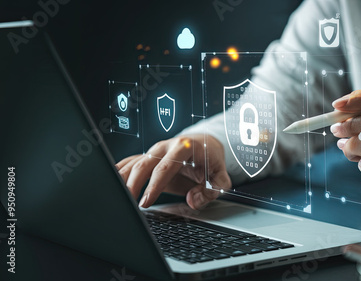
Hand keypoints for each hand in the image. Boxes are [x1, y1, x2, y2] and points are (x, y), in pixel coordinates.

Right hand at [116, 134, 230, 209]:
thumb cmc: (211, 160)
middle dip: (134, 184)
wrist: (205, 143)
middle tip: (128, 204)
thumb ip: (211, 190)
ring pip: (134, 163)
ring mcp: (154, 150)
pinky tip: (110, 183)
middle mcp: (166, 146)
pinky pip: (130, 163)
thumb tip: (192, 200)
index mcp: (185, 147)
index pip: (167, 166)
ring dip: (123, 180)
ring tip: (116, 198)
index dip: (155, 185)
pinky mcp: (148, 156)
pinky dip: (119, 173)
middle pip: (145, 165)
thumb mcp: (220, 177)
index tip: (146, 201)